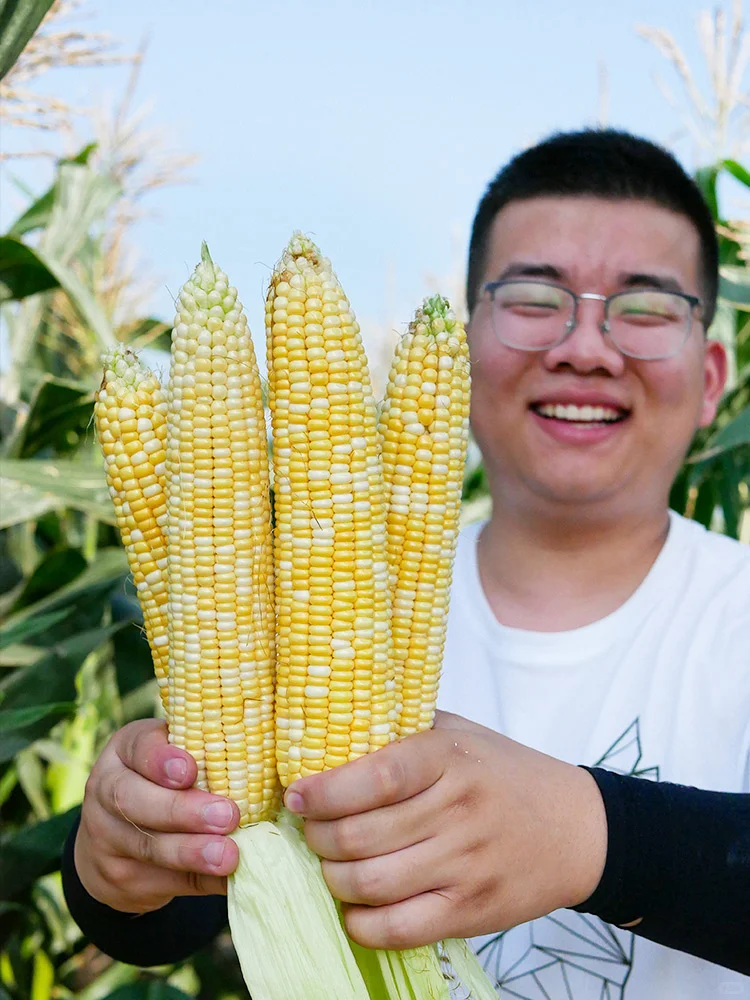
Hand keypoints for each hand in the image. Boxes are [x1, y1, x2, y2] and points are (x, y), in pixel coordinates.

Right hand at [75, 719, 239, 912]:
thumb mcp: (170, 754)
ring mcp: (107, 838)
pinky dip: (200, 880)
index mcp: (124, 751)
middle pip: (134, 801)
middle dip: (182, 811)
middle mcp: (106, 790)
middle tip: (226, 816)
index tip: (190, 770)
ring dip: (191, 853)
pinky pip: (164, 880)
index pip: (138, 748)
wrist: (112, 835)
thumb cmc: (162, 780)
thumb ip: (201, 751)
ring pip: (148, 846)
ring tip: (228, 855)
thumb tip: (259, 756)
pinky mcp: (120, 878)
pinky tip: (228, 878)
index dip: (162, 760)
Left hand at [286, 711, 606, 949]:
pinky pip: (398, 929)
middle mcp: (458, 812)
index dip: (325, 790)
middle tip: (308, 828)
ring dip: (333, 877)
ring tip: (329, 862)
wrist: (577, 829)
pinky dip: (360, 923)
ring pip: (371, 884)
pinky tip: (354, 906)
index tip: (297, 794)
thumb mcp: (462, 734)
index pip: (376, 776)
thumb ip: (406, 728)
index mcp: (452, 759)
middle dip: (316, 836)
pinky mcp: (472, 911)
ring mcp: (466, 866)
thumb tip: (332, 727)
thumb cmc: (507, 774)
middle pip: (361, 836)